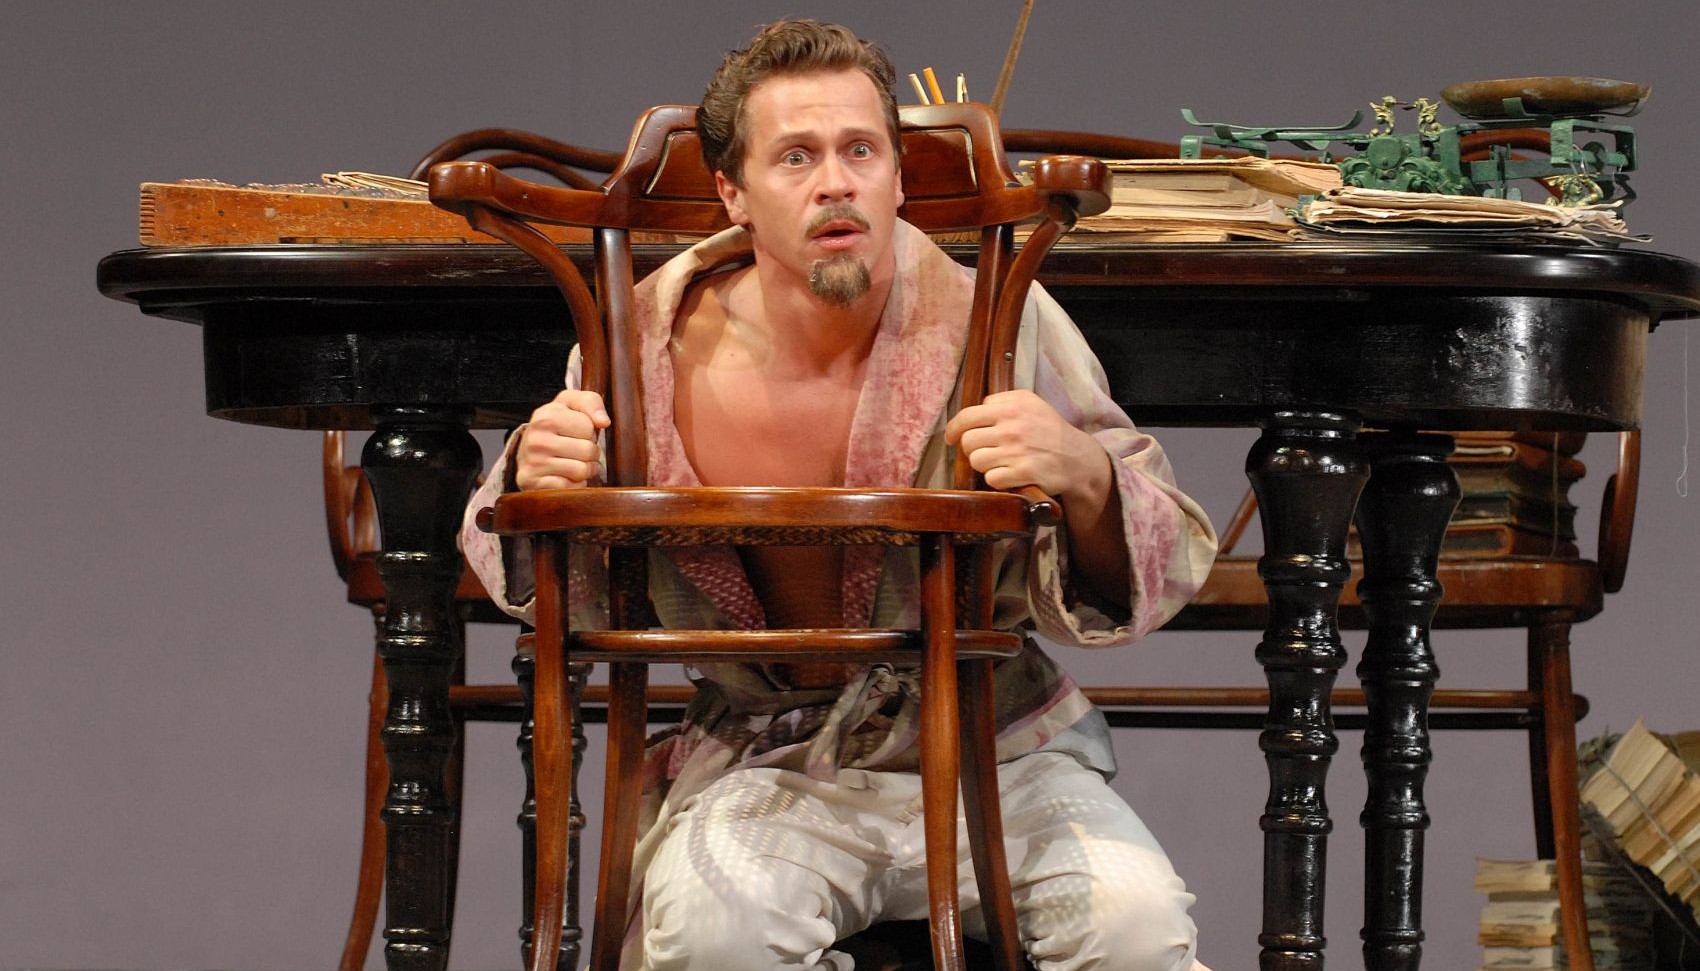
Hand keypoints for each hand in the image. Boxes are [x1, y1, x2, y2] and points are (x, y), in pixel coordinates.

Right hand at [514, 390, 609, 490]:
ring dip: (584, 470)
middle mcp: (536, 440)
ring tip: (573, 463)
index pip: (589, 427)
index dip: (589, 431)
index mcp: (545, 416)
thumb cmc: (555, 425)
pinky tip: (565, 476)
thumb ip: (591, 402)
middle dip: (590, 452)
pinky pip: (570, 488)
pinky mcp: (534, 484)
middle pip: (589, 450)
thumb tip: (603, 422)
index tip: (576, 432)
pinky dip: (574, 485)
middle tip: (577, 450)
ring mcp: (533, 463)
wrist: (525, 450)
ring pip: (582, 471)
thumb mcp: (570, 404)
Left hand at [944, 390, 1108, 500]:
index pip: (967, 416)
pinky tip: (1009, 475)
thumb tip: (977, 407)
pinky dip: (997, 480)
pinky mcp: (1023, 473)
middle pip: (968, 441)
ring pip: (976, 461)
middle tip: (986, 451)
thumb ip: (1002, 400)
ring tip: (998, 463)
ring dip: (984, 465)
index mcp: (1012, 406)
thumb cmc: (1049, 429)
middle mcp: (1013, 426)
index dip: (954, 429)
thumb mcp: (1030, 403)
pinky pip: (991, 479)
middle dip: (973, 448)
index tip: (951, 437)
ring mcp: (1017, 450)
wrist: (1077, 458)